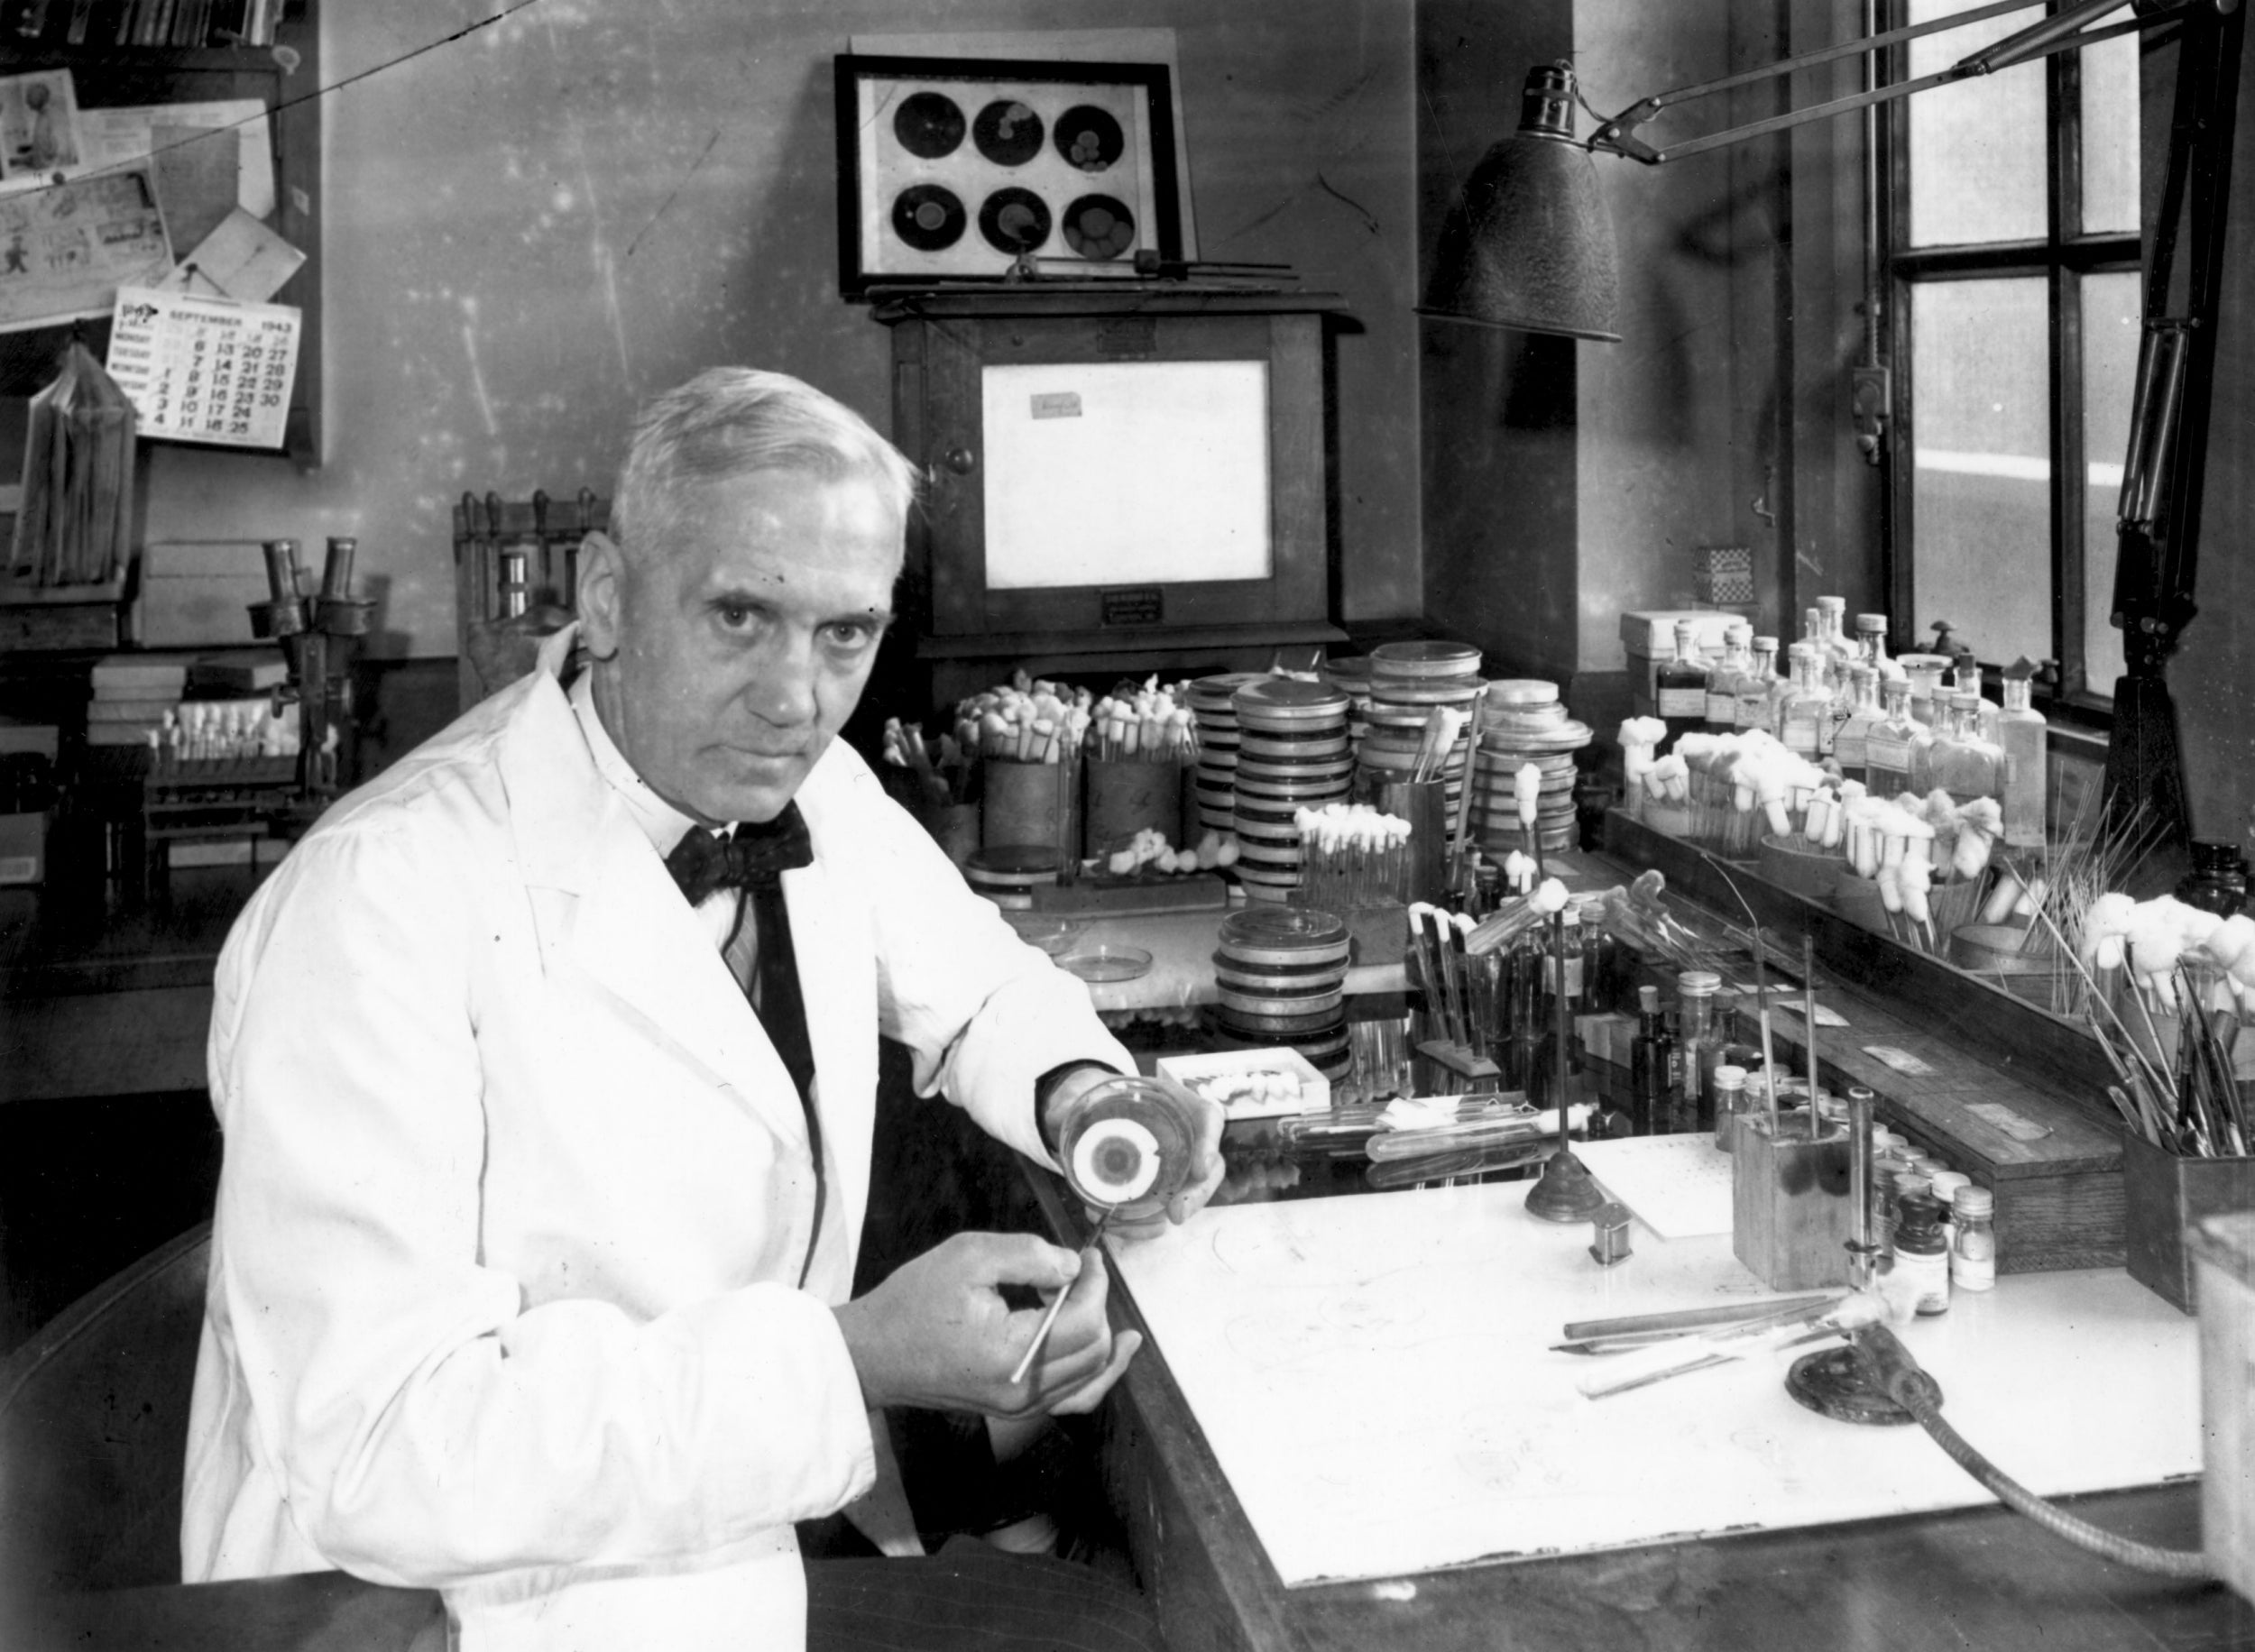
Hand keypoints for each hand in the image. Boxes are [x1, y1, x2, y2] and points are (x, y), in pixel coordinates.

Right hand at [833, 1230, 1138, 1420]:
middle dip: (1095, 1304)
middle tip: (1073, 1272)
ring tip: (1092, 1303)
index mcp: (1011, 1354)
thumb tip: (1073, 1267)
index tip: (1087, 1257)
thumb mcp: (968, 1257)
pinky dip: (1095, 1370)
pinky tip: (1110, 1351)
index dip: (1095, 1284)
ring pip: (1091, 1376)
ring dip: (1098, 1333)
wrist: (873, 1354)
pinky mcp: (1013, 1409)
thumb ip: (1029, 1255)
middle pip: (1094, 1349)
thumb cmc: (913, 1303)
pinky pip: (1073, 1396)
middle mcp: (1021, 1391)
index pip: (1084, 1321)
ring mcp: (1019, 1407)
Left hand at [1041, 1069, 1228, 1243]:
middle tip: (1177, 1213)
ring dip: (1165, 1216)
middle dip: (1197, 1194)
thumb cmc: (1095, 1100)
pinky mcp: (1156, 1189)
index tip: (1201, 1167)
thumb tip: (1060, 1115)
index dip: (1210, 1141)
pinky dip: (1142, 1225)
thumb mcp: (1082, 1094)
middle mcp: (1182, 1136)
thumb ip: (1070, 1104)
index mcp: (1172, 1103)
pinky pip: (1159, 1211)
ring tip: (1134, 1226)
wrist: (1091, 1113)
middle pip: (1208, 1166)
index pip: (1206, 1117)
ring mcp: (1173, 1166)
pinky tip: (1118, 1227)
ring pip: (1188, 1195)